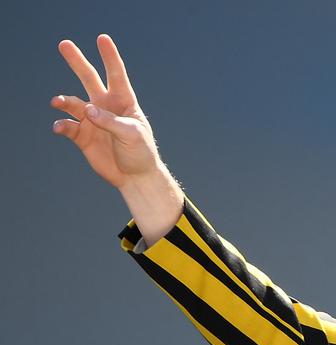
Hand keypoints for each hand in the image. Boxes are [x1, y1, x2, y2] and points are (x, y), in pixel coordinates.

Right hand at [52, 35, 181, 240]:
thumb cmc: (141, 153)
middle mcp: (105, 106)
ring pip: (73, 102)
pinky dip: (61, 124)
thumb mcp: (132, 135)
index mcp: (124, 102)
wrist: (135, 177)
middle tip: (64, 44)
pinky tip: (59, 127)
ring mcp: (92, 120)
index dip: (110, 57)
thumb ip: (111, 121)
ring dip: (64, 100)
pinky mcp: (82, 135)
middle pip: (89, 79)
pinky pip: (67, 126)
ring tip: (57, 102)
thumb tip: (88, 110)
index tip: (102, 39)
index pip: (117, 75)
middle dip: (77, 62)